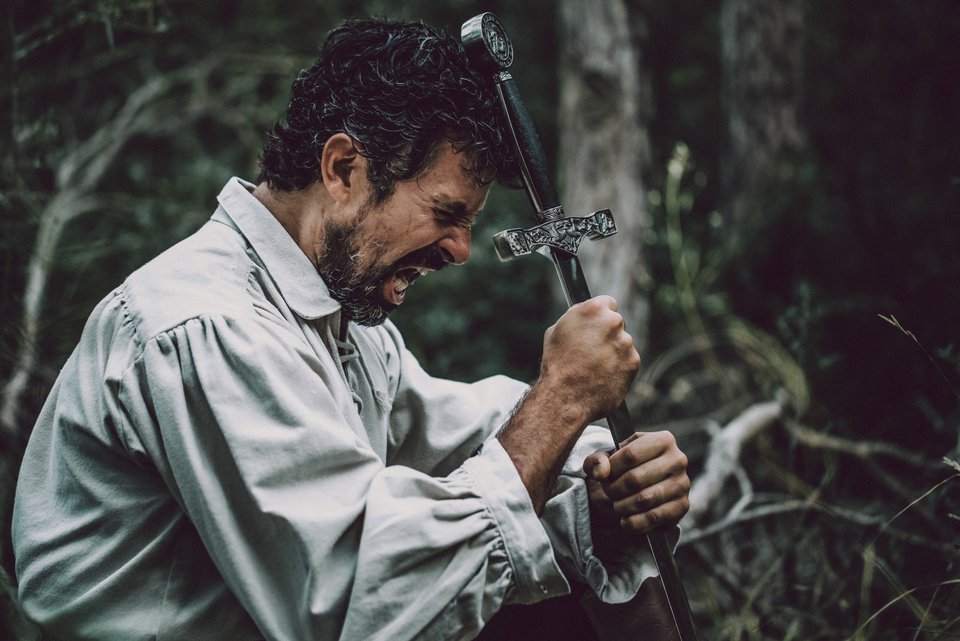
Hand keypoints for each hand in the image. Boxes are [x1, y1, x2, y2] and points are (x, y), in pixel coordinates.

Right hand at [539, 295, 640, 424]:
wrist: (565, 396)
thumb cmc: (557, 364)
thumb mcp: (557, 331)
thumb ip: (576, 318)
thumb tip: (585, 315)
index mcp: (594, 309)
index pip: (608, 303)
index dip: (601, 316)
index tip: (597, 325)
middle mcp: (613, 322)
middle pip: (616, 323)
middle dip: (607, 334)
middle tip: (593, 350)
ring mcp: (626, 342)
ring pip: (623, 343)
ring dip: (613, 352)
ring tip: (594, 367)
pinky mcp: (634, 362)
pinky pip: (628, 361)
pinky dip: (619, 368)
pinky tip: (603, 376)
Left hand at [584, 431, 689, 533]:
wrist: (648, 484)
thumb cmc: (627, 466)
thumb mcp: (610, 456)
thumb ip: (598, 460)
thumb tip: (600, 472)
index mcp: (664, 440)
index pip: (630, 455)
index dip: (611, 468)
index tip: (604, 475)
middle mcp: (678, 460)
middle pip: (635, 479)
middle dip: (614, 489)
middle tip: (608, 492)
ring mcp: (683, 484)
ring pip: (644, 499)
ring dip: (622, 506)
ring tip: (616, 505)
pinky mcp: (683, 506)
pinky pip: (654, 517)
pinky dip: (634, 522)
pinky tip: (625, 520)